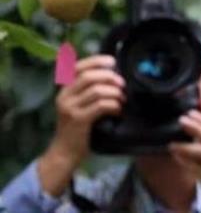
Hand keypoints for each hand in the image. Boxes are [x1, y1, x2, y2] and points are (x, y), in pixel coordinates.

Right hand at [38, 55, 124, 195]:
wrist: (65, 152)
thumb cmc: (77, 127)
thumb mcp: (79, 105)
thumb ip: (90, 90)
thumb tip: (114, 75)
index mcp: (65, 89)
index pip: (78, 67)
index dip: (96, 61)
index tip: (112, 62)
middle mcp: (65, 96)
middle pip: (89, 76)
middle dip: (110, 77)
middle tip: (122, 84)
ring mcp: (70, 108)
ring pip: (97, 90)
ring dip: (115, 93)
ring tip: (122, 100)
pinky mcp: (79, 120)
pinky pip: (101, 105)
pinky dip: (114, 105)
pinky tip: (118, 111)